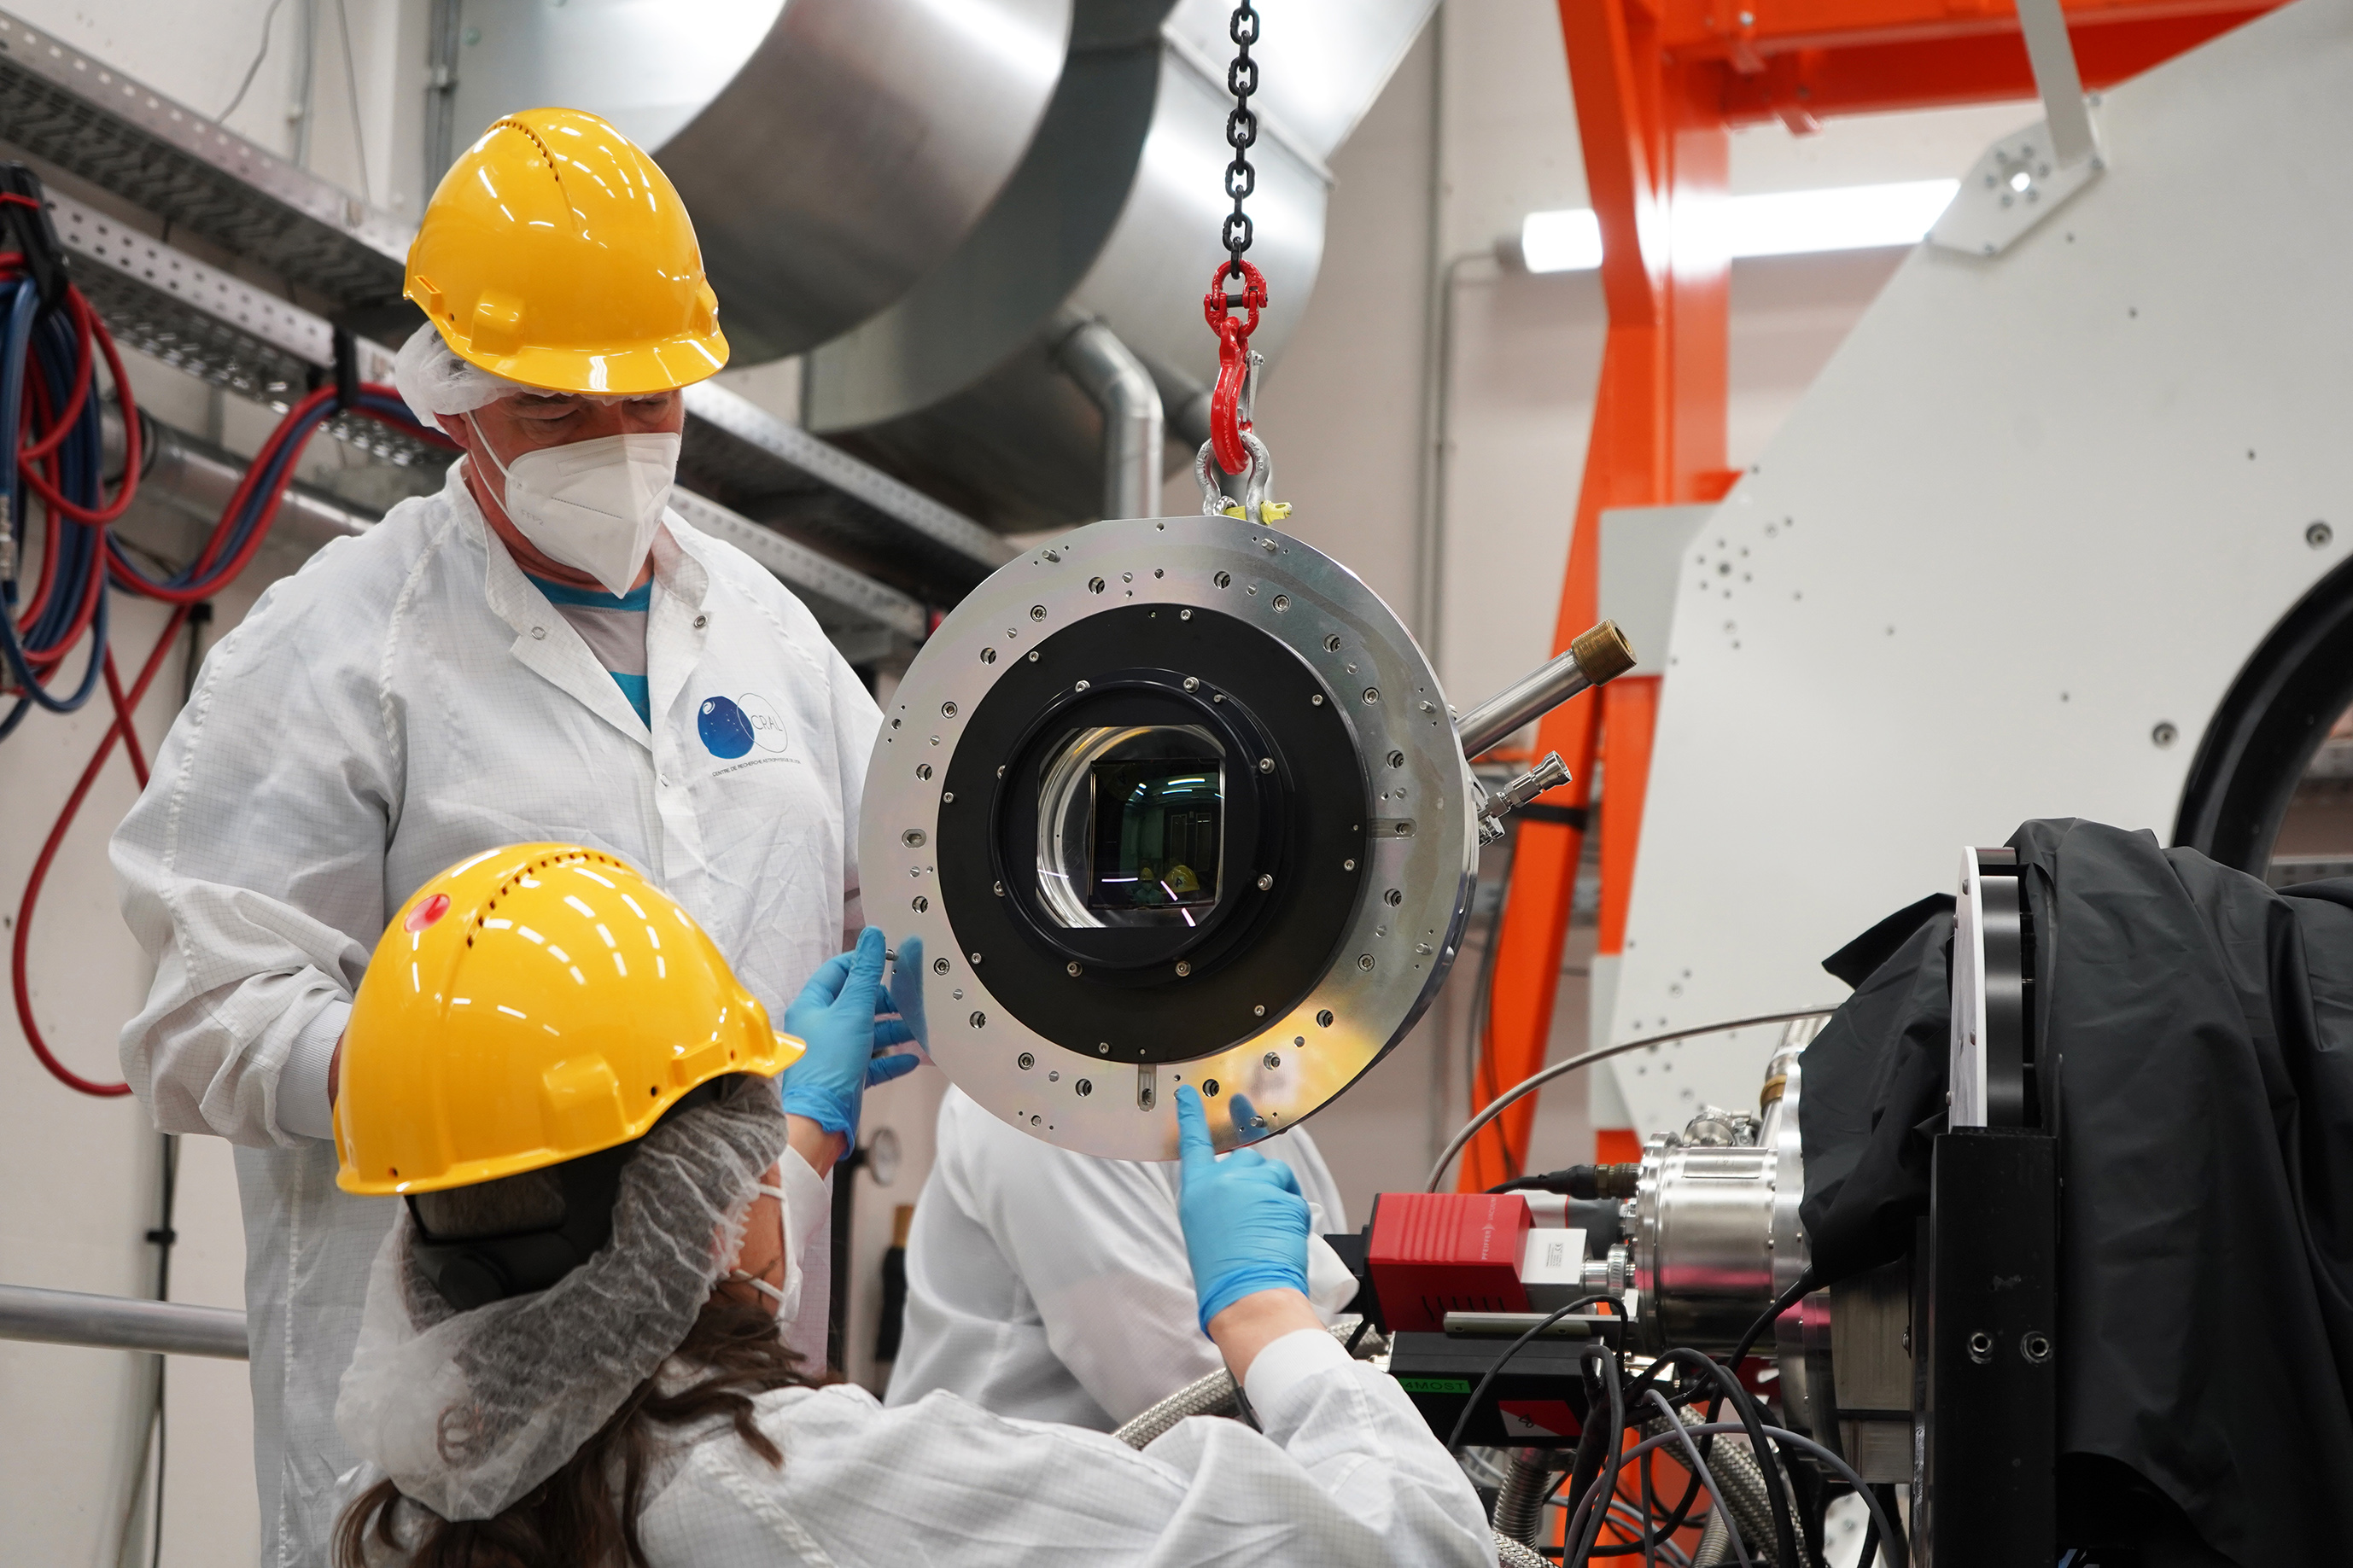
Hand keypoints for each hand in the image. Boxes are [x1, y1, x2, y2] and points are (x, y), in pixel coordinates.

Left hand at [779, 928, 919, 1139]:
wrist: (821, 1119)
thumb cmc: (828, 1065)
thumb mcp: (852, 1010)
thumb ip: (865, 973)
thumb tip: (873, 935)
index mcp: (812, 1005)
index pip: (838, 971)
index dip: (865, 962)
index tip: (892, 961)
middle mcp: (820, 1026)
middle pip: (857, 1002)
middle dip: (886, 999)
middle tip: (910, 997)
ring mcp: (833, 1052)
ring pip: (867, 1032)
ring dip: (893, 1028)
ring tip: (918, 1026)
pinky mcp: (846, 1076)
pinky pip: (873, 1062)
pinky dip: (892, 1059)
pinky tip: (912, 1057)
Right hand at [1174, 1084, 1310, 1333]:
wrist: (1248, 1297)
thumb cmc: (1222, 1278)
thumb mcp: (1202, 1232)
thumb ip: (1214, 1202)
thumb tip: (1234, 1198)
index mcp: (1196, 1191)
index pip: (1192, 1142)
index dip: (1191, 1116)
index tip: (1190, 1094)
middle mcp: (1223, 1179)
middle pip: (1245, 1158)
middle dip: (1255, 1180)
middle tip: (1255, 1216)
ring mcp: (1255, 1184)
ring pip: (1274, 1174)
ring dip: (1276, 1195)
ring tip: (1268, 1231)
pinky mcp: (1283, 1194)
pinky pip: (1292, 1197)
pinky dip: (1292, 1214)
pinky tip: (1282, 1238)